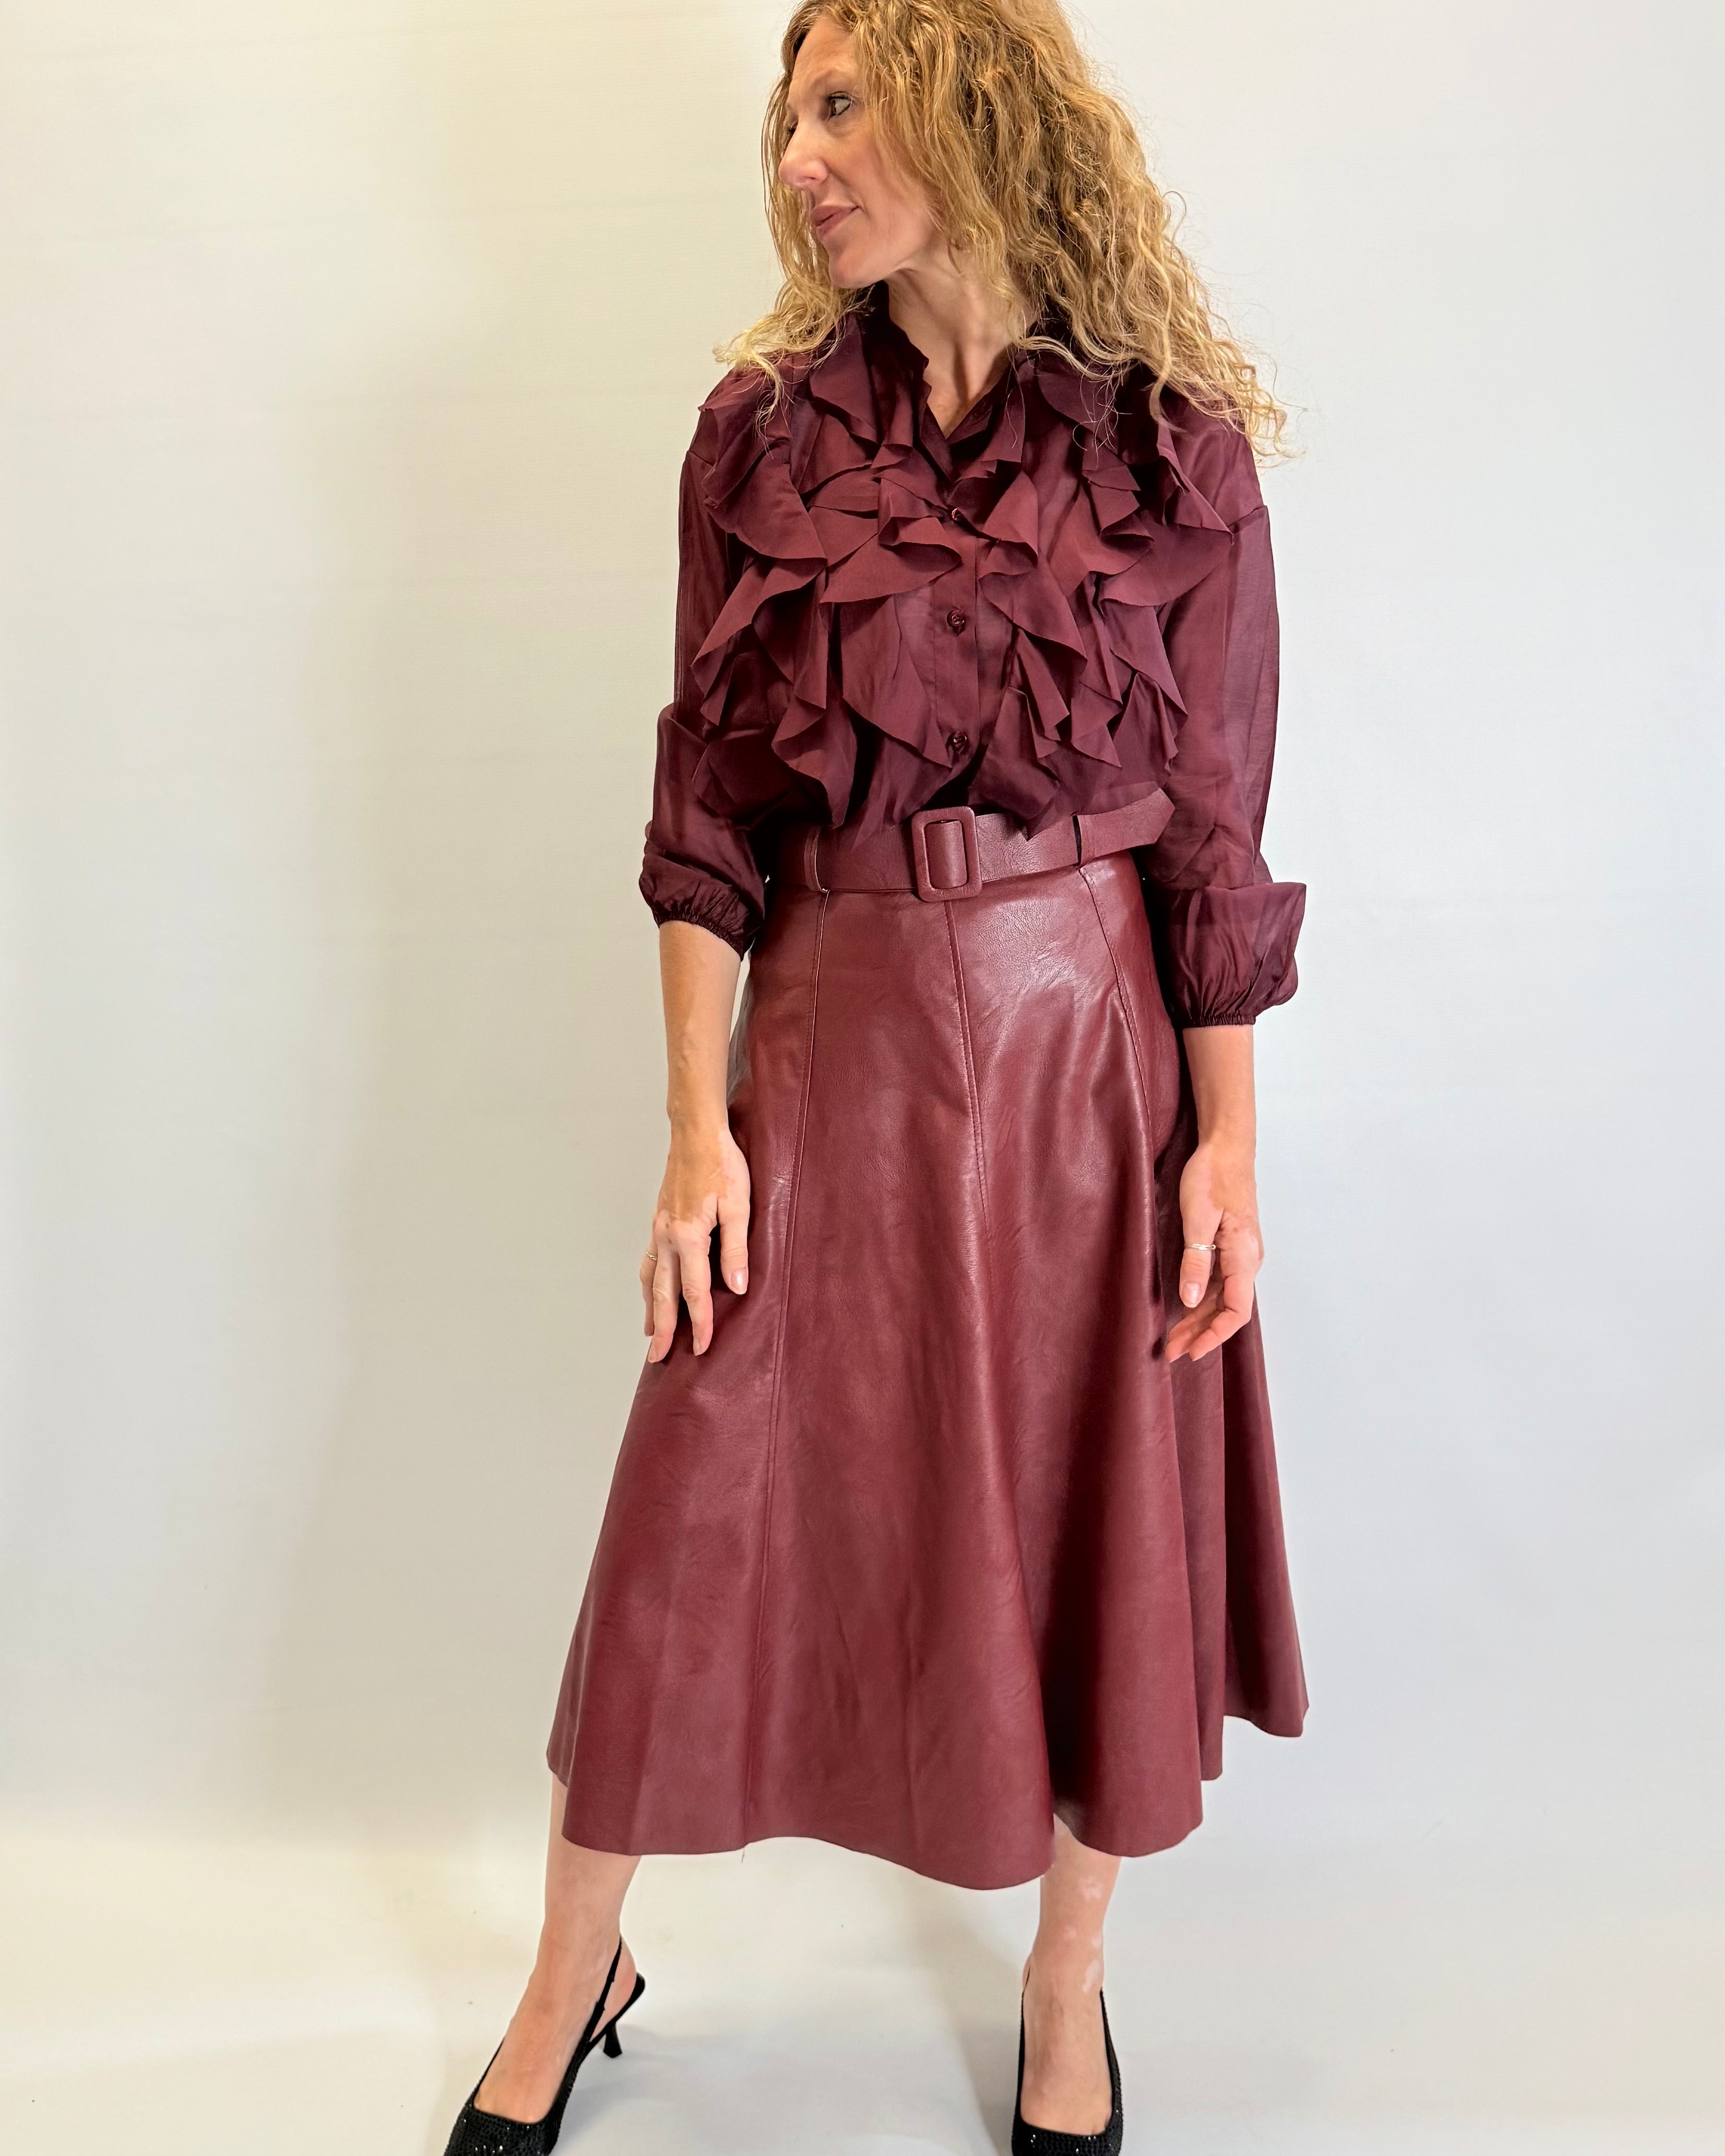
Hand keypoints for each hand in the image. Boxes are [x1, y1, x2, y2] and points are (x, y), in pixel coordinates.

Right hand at [639, 1120, 750, 1360]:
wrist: (695, 1132)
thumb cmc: (722, 1164)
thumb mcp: (739, 1206)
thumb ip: (737, 1249)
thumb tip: (737, 1288)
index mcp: (689, 1235)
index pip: (695, 1291)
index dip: (700, 1322)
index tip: (702, 1348)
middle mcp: (667, 1235)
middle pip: (663, 1293)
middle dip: (662, 1328)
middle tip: (659, 1358)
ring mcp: (659, 1228)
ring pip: (650, 1278)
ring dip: (650, 1308)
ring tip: (649, 1333)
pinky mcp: (659, 1219)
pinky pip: (649, 1259)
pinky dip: (648, 1282)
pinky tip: (650, 1290)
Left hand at [1164, 1138, 1262, 1362]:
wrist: (1227, 1147)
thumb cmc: (1212, 1176)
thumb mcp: (1197, 1218)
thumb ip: (1196, 1261)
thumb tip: (1191, 1300)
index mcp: (1244, 1255)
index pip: (1236, 1310)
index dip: (1215, 1335)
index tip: (1192, 1352)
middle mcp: (1248, 1259)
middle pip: (1228, 1309)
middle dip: (1201, 1333)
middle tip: (1171, 1350)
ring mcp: (1242, 1254)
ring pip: (1223, 1298)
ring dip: (1200, 1319)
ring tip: (1173, 1337)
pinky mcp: (1232, 1247)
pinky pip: (1221, 1283)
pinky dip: (1203, 1300)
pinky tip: (1185, 1309)